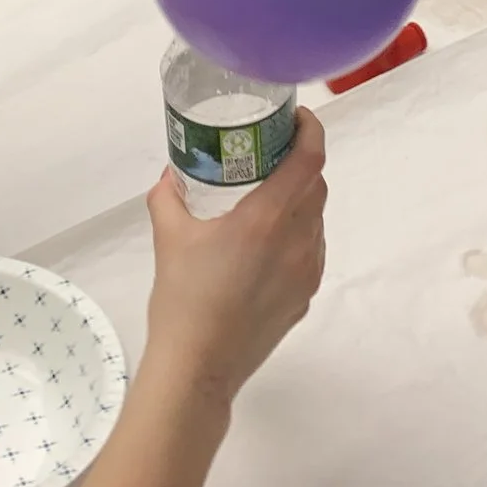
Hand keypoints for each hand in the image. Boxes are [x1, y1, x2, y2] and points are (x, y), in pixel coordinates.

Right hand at [143, 111, 326, 406]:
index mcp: (268, 218)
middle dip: (301, 162)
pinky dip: (298, 234)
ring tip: (268, 197)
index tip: (296, 118)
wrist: (199, 368)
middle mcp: (297, 240)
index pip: (310, 159)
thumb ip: (170, 196)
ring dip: (300, 199)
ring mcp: (307, 271)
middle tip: (271, 153)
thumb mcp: (169, 235)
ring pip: (317, 218)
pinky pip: (312, 250)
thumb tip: (173, 174)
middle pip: (316, 184)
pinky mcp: (306, 296)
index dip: (312, 130)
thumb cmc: (183, 298)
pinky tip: (268, 243)